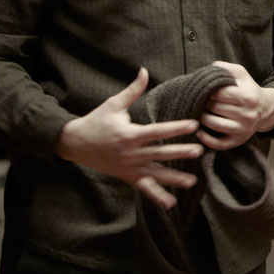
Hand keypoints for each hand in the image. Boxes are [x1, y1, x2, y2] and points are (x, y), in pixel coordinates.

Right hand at [55, 67, 202, 208]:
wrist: (73, 144)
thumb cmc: (96, 121)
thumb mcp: (112, 105)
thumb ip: (132, 90)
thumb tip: (144, 70)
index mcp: (129, 134)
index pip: (157, 131)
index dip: (176, 128)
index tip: (194, 125)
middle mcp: (131, 153)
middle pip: (160, 154)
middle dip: (180, 153)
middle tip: (200, 151)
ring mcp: (130, 167)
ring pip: (156, 174)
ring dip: (174, 178)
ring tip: (193, 181)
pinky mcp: (127, 177)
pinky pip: (144, 188)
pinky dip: (157, 196)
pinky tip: (172, 203)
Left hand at [197, 61, 273, 149]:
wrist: (265, 109)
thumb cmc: (248, 90)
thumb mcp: (241, 74)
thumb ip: (225, 67)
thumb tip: (209, 69)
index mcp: (248, 97)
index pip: (219, 94)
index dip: (208, 91)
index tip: (205, 90)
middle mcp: (247, 114)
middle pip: (215, 108)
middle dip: (205, 104)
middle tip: (200, 101)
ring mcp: (243, 129)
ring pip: (214, 125)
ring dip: (202, 118)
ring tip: (200, 113)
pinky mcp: (238, 141)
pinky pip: (218, 143)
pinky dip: (205, 139)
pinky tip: (199, 131)